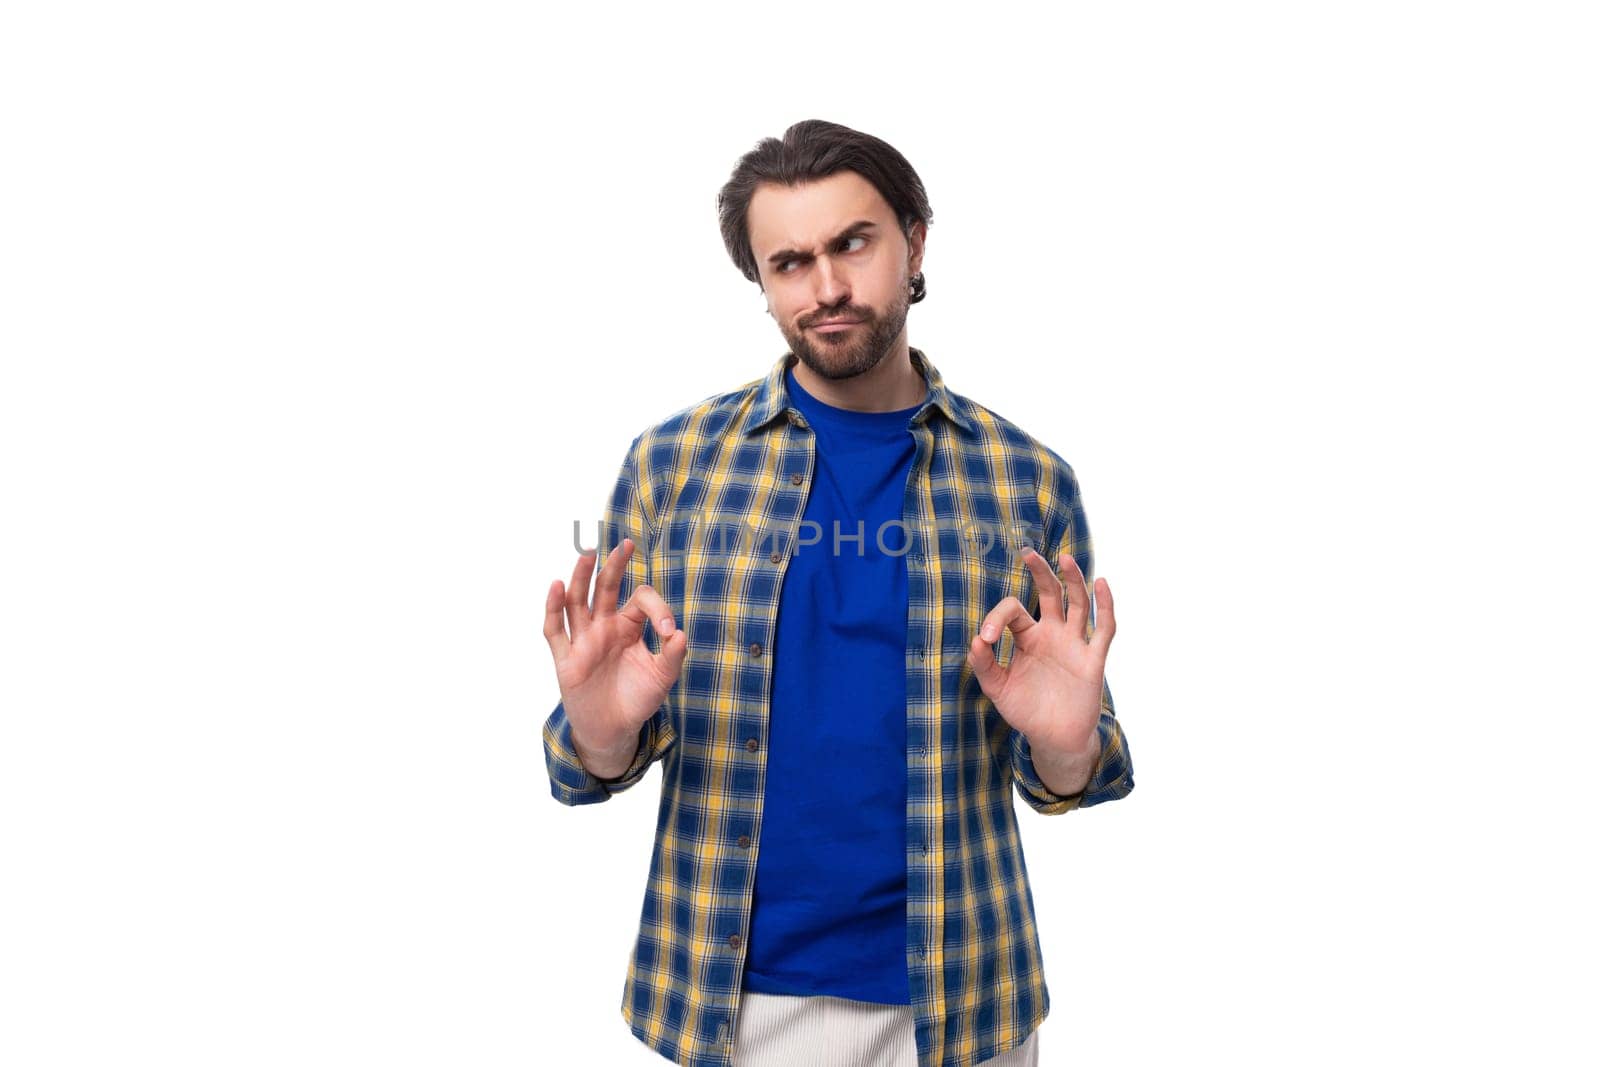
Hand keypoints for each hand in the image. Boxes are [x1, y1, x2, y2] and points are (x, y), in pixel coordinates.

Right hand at [542, 537, 687, 757]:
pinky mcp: (566, 660)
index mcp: (628, 626)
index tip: (668, 631)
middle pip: (605, 588)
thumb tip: (679, 633)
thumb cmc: (637, 698)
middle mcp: (604, 627)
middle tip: (625, 544)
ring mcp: (583, 641)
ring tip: (587, 553)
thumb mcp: (662, 678)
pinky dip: (553, 608)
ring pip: (578, 602)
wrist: (614, 730)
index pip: (640, 600)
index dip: (657, 608)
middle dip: (614, 566)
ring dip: (580, 577)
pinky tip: (557, 586)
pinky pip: (555, 630)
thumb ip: (673, 656)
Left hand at [966, 547, 1115, 756]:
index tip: (986, 638)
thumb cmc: (1026, 710)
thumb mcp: (997, 688)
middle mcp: (1052, 634)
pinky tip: (1101, 583)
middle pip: (1050, 593)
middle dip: (1040, 572)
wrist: (1053, 739)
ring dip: (1073, 580)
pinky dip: (1105, 606)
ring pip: (1078, 604)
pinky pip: (1104, 629)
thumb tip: (976, 639)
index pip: (1014, 611)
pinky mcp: (1092, 659)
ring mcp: (1074, 644)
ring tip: (1065, 558)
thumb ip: (984, 665)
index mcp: (1028, 637)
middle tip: (1027, 552)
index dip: (997, 618)